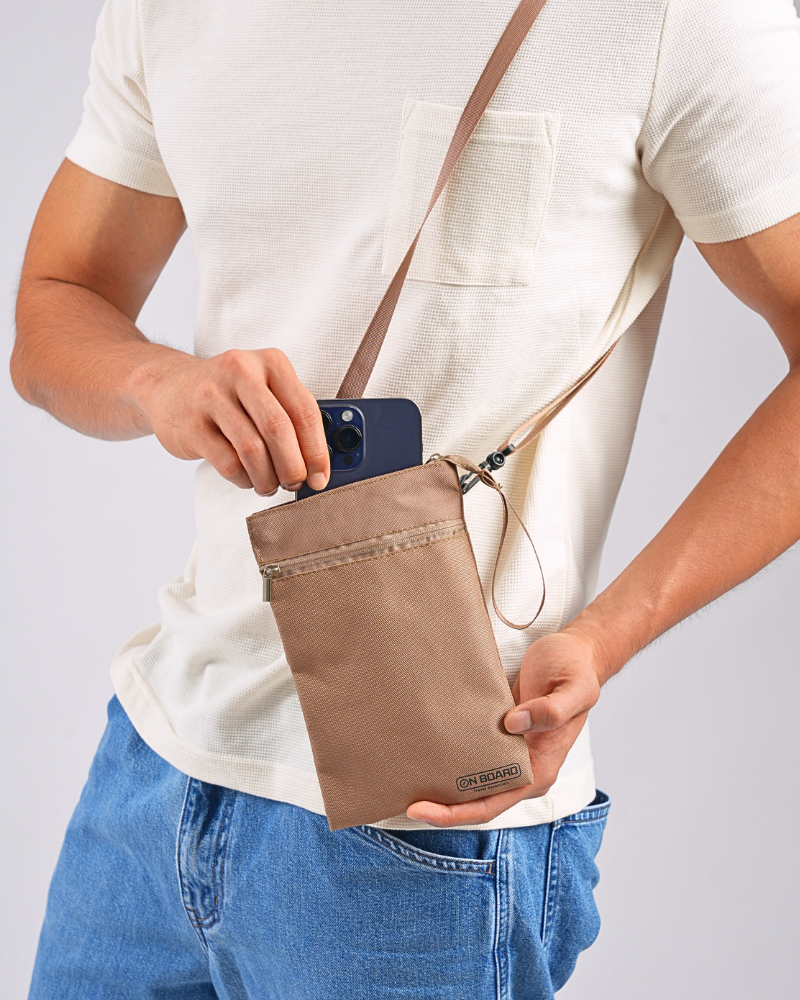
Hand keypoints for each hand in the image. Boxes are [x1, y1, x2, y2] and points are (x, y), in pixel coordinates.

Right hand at [130, 347, 329, 494]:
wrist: (168, 386)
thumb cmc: (229, 394)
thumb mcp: (264, 390)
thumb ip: (292, 417)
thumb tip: (319, 463)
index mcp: (270, 362)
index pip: (304, 410)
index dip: (317, 449)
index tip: (321, 475)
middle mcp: (241, 372)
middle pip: (278, 429)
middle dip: (293, 466)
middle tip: (296, 483)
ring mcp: (211, 396)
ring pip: (252, 450)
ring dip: (268, 477)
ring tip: (271, 484)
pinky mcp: (191, 425)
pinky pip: (228, 463)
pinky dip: (244, 479)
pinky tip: (247, 478)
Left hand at [406, 629, 604, 826]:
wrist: (575, 652)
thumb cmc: (575, 669)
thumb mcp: (573, 687)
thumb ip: (550, 710)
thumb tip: (513, 724)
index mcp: (541, 768)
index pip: (493, 803)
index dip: (457, 812)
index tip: (422, 807)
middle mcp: (525, 768)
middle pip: (477, 801)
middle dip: (441, 806)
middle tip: (403, 799)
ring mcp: (511, 752)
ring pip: (471, 781)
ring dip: (442, 786)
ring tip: (405, 781)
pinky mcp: (500, 733)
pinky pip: (471, 755)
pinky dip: (449, 758)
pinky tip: (425, 749)